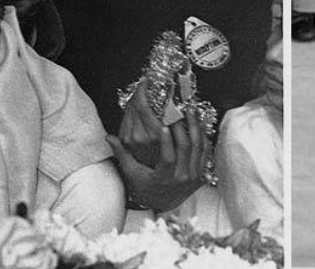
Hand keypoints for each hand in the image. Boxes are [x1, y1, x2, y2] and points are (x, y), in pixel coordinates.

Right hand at [109, 93, 209, 212]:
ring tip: (190, 111)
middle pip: (186, 149)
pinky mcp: (202, 174)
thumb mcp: (132, 173)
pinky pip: (205, 152)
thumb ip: (122, 154)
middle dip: (182, 127)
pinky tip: (198, 124)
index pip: (168, 158)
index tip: (162, 125)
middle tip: (178, 110)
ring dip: (195, 127)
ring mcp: (194, 177)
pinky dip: (203, 137)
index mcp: (164, 179)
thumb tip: (109, 137)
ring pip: (199, 147)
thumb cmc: (145, 186)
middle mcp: (182, 178)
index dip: (166, 142)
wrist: (163, 204)